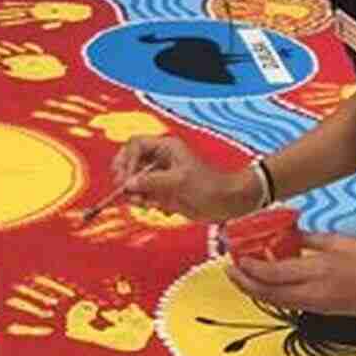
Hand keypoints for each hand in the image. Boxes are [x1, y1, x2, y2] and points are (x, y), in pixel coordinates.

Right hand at [112, 135, 251, 221]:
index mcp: (166, 148)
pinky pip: (145, 195)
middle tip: (127, 193)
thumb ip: (152, 182)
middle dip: (127, 178)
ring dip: (136, 194)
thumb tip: (128, 184)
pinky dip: (147, 203)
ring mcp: (162, 176)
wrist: (227, 202)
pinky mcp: (164, 192)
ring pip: (136, 182)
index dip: (127, 161)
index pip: (135, 146)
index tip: (128, 179)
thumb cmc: (209, 186)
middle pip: (131, 163)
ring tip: (146, 205)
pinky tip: (159, 209)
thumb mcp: (179, 182)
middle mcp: (161, 159)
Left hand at [232, 232, 355, 316]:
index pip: (270, 273)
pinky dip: (274, 295)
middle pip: (266, 293)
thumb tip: (287, 235)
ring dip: (257, 291)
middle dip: (244, 283)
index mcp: (317, 271)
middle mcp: (313, 294)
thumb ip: (309, 239)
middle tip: (230, 270)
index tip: (235, 256)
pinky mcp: (324, 313)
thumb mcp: (340, 242)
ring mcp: (318, 307)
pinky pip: (291, 304)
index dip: (248, 267)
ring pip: (276, 302)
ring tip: (244, 277)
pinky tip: (271, 284)